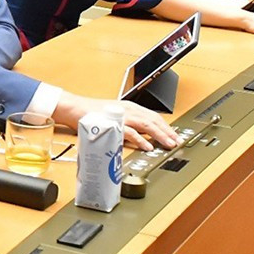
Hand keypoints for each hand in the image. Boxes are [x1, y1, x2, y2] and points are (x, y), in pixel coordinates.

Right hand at [55, 94, 179, 151]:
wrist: (75, 108)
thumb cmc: (92, 113)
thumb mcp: (115, 115)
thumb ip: (129, 122)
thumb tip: (142, 133)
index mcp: (130, 107)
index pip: (153, 116)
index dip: (166, 126)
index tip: (175, 136)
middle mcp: (129, 110)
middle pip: (153, 120)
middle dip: (167, 132)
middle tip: (177, 142)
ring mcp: (121, 116)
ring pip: (146, 125)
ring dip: (159, 135)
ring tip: (168, 144)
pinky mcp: (113, 124)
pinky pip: (130, 132)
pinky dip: (140, 139)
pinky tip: (148, 146)